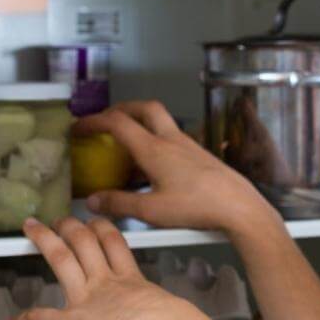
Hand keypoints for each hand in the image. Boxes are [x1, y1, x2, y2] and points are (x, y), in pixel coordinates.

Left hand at [7, 217, 196, 319]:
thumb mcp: (173, 313)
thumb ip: (172, 316)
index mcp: (131, 280)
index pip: (115, 247)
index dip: (105, 231)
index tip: (98, 223)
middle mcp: (106, 282)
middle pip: (86, 243)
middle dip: (72, 227)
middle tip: (63, 217)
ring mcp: (86, 297)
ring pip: (62, 259)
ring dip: (47, 242)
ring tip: (35, 229)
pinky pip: (42, 318)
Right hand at [76, 101, 278, 234]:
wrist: (240, 207)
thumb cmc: (199, 207)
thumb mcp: (151, 211)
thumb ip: (119, 204)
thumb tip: (95, 200)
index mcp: (155, 149)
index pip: (117, 122)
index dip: (93, 120)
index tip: (78, 127)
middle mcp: (173, 141)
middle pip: (145, 108)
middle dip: (122, 109)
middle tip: (106, 120)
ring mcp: (190, 147)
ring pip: (162, 124)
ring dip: (141, 127)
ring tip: (126, 148)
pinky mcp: (201, 156)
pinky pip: (173, 141)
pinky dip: (157, 144)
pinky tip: (153, 170)